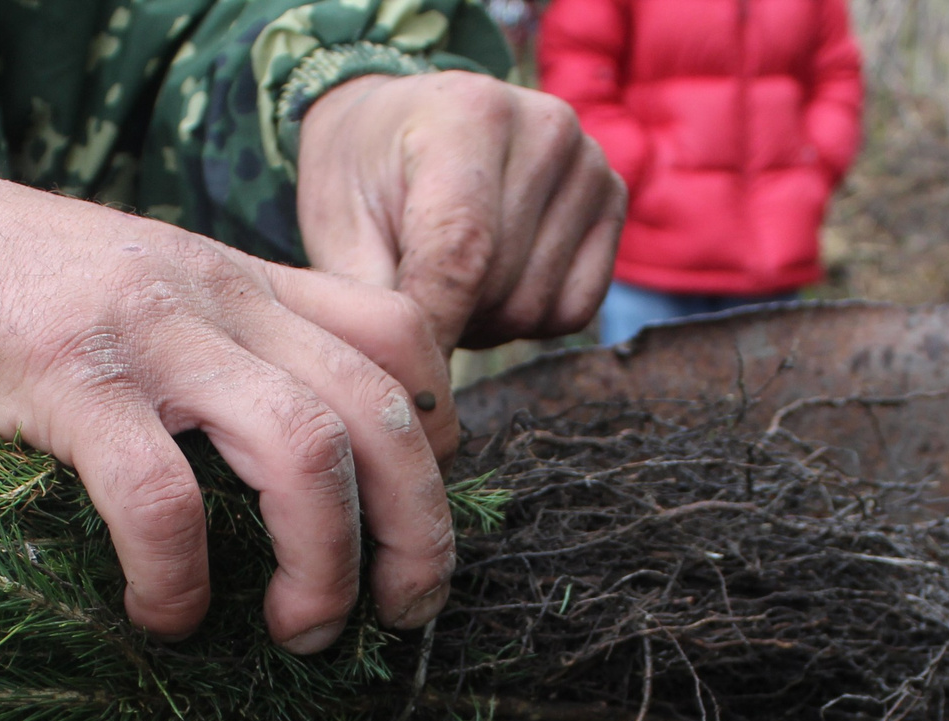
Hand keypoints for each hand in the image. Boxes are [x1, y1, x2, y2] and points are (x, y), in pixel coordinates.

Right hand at [0, 127, 457, 651]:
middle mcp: (216, 297)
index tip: (412, 513)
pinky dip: (179, 579)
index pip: (399, 332)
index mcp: (239, 280)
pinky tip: (161, 618)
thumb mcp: (131, 296)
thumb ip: (214, 351)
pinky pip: (162, 500)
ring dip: (323, 562)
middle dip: (417, 529)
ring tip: (297, 633)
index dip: (439, 431)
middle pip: (385, 407)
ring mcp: (147, 335)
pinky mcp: (65, 382)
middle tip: (398, 615)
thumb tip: (284, 461)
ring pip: (305, 451)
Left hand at [298, 71, 624, 350]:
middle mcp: (543, 127)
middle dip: (448, 318)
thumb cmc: (363, 177)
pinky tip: (494, 281)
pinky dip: (529, 318)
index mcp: (467, 114)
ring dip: (484, 320)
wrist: (404, 125)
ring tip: (448, 282)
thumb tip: (398, 379)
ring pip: (535, 307)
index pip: (462, 253)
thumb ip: (366, 298)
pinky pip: (573, 310)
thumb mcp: (337, 226)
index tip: (404, 377)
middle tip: (412, 292)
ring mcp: (588, 162)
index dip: (432, 328)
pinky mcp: (612, 199)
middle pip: (499, 288)